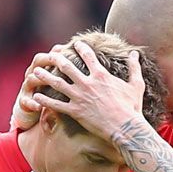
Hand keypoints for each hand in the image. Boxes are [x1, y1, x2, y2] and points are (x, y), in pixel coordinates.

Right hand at [9, 44, 64, 130]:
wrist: (31, 106)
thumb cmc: (48, 89)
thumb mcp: (55, 77)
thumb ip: (65, 68)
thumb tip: (82, 55)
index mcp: (40, 67)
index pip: (47, 55)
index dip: (56, 52)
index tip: (68, 50)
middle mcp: (32, 74)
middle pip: (37, 63)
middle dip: (47, 61)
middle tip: (59, 62)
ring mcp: (26, 87)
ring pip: (31, 80)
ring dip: (40, 80)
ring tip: (49, 82)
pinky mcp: (24, 102)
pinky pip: (27, 102)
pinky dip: (33, 104)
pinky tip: (39, 107)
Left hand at [31, 41, 145, 141]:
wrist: (125, 128)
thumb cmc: (132, 107)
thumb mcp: (136, 85)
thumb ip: (134, 67)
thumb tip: (135, 53)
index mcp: (101, 75)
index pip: (88, 56)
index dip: (81, 47)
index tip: (75, 43)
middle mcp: (88, 83)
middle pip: (67, 67)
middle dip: (57, 59)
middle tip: (50, 56)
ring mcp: (80, 97)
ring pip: (58, 83)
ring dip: (45, 77)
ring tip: (36, 72)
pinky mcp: (75, 111)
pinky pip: (56, 104)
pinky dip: (45, 100)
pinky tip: (36, 97)